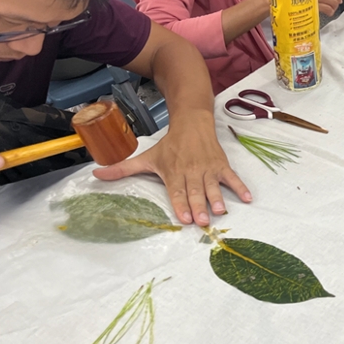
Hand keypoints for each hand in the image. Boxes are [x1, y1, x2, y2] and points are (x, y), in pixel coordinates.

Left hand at [93, 111, 251, 225]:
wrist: (192, 122)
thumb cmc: (170, 145)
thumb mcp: (146, 156)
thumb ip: (123, 169)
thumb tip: (95, 174)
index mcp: (174, 171)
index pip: (177, 190)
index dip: (180, 203)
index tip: (183, 217)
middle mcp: (191, 171)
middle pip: (195, 191)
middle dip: (199, 206)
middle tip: (202, 221)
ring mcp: (208, 168)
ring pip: (213, 186)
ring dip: (218, 198)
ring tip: (221, 212)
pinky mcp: (221, 165)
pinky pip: (232, 177)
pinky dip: (240, 187)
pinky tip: (248, 198)